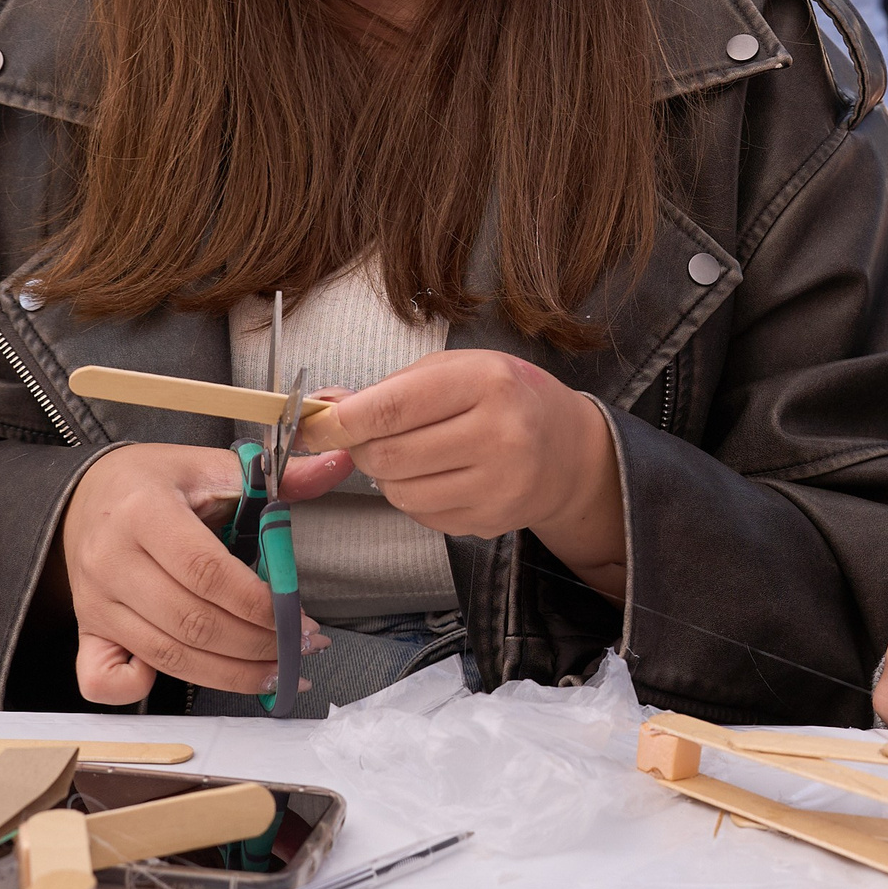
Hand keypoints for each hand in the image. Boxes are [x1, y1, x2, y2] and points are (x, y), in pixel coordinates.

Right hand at [62, 441, 350, 704]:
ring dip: (229, 673)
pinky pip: (101, 680)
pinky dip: (141, 689)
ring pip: (165, 655)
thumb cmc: (157, 481)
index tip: (302, 619)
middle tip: (301, 649)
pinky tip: (193, 675)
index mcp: (143, 511)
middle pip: (191, 622)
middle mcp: (111, 560)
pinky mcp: (87, 629)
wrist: (88, 493)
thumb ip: (277, 475)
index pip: (206, 572)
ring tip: (277, 672)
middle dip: (256, 645)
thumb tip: (336, 466)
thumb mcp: (211, 465)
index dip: (259, 604)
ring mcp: (94, 601)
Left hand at [306, 349, 625, 578]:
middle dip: (363, 448)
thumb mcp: (460, 368)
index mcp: (487, 383)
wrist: (568, 450)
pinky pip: (422, 516)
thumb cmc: (507, 397)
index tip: (318, 425)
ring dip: (387, 476)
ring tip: (409, 456)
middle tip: (368, 438)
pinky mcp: (491, 520)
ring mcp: (498, 484)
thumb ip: (394, 386)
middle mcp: (499, 434)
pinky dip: (415, 497)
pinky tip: (437, 477)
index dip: (342, 421)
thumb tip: (327, 408)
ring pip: (400, 493)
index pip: (391, 408)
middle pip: (388, 456)